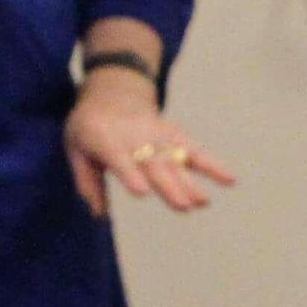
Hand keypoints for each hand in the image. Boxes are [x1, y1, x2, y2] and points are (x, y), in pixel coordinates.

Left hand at [64, 84, 236, 216]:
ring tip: (203, 202)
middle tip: (183, 207)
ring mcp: (159, 135)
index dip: (130, 174)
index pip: (119, 158)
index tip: (142, 191)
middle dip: (170, 185)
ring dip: (191, 181)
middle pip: (154, 163)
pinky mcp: (175, 135)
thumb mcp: (75, 149)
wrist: (113, 91)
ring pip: (176, 159)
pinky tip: (230, 180)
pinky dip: (213, 164)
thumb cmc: (89, 126)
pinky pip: (195, 150)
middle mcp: (136, 137)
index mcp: (105, 139)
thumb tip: (100, 215)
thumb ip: (87, 181)